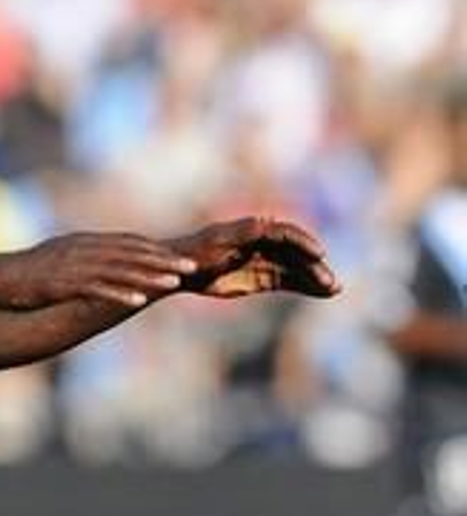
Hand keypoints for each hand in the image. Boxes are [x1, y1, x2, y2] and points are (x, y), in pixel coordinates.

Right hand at [0, 232, 198, 310]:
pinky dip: (120, 294)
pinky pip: (97, 289)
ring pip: (120, 270)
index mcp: (83, 243)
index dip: (155, 250)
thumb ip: (82, 258)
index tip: (179, 256)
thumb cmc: (26, 272)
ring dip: (149, 276)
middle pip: (130, 253)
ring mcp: (73, 267)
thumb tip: (100, 262)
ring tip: (174, 283)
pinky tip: (138, 301)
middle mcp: (83, 250)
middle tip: (191, 266)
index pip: (127, 243)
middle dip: (162, 260)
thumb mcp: (58, 258)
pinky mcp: (63, 285)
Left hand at [167, 216, 341, 298]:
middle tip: (330, 282)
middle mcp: (265, 243)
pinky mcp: (264, 278)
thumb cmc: (197, 252)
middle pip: (296, 253)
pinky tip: (323, 293)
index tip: (319, 254)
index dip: (304, 243)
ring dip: (315, 278)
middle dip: (314, 267)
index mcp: (255, 229)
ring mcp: (266, 261)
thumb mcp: (219, 242)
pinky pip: (289, 281)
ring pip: (297, 269)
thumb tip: (266, 222)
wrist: (181, 271)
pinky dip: (306, 287)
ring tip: (333, 290)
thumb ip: (244, 234)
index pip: (286, 234)